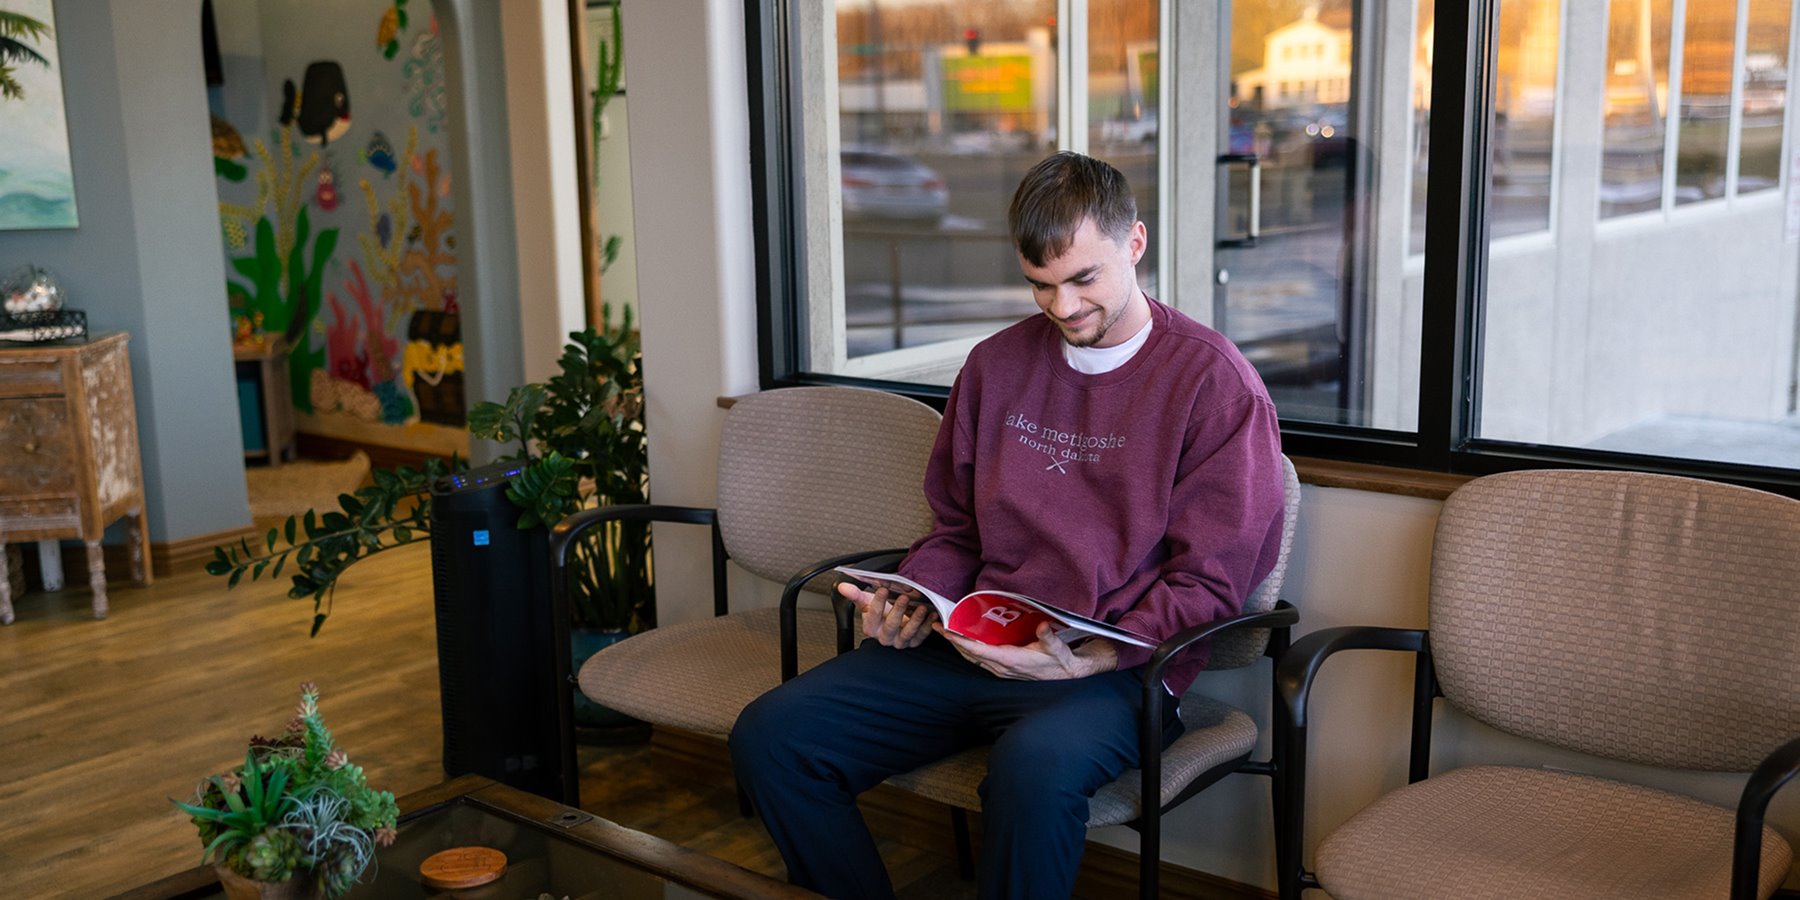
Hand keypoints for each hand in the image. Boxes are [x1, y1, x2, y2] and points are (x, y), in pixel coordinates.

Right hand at [837, 579, 938, 648]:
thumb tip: (842, 586)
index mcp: (871, 628)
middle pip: (891, 625)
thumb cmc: (881, 611)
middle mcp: (885, 637)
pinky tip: (932, 613)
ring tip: (921, 606)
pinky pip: (922, 635)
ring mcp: (901, 641)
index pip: (873, 615)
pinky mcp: (914, 641)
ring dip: (915, 619)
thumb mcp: (867, 602)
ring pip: (908, 633)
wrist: (893, 621)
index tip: (883, 588)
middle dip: (898, 611)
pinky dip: (928, 624)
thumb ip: (855, 594)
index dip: (878, 602)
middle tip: (903, 597)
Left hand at [934, 622, 1119, 680]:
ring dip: (957, 645)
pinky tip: (961, 641)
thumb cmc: (1060, 660)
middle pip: (970, 654)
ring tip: (943, 631)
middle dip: (952, 641)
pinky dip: (967, 649)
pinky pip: (979, 659)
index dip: (962, 641)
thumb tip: (1042, 626)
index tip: (947, 631)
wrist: (1066, 673)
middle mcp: (1002, 667)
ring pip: (972, 658)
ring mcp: (1001, 669)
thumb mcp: (1058, 648)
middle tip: (936, 625)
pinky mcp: (1002, 668)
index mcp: (1012, 660)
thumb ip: (1049, 638)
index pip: (980, 650)